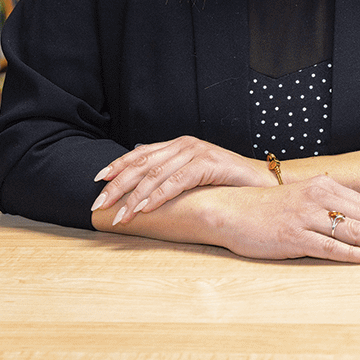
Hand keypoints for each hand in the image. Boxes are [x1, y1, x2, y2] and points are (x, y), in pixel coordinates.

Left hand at [92, 136, 267, 222]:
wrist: (262, 184)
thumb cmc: (228, 185)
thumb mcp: (194, 179)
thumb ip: (171, 178)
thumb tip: (140, 193)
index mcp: (178, 146)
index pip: (140, 153)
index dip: (117, 166)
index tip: (97, 181)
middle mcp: (185, 145)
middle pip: (142, 164)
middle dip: (117, 185)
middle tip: (99, 204)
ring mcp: (197, 152)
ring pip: (156, 174)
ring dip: (135, 197)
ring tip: (121, 215)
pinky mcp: (209, 163)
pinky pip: (178, 181)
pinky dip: (159, 196)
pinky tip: (146, 209)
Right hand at [199, 175, 359, 262]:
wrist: (230, 210)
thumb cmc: (268, 209)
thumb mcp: (303, 200)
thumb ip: (330, 207)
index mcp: (324, 186)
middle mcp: (318, 197)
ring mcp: (306, 216)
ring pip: (354, 231)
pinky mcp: (293, 236)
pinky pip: (331, 246)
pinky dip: (355, 254)